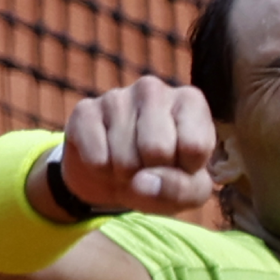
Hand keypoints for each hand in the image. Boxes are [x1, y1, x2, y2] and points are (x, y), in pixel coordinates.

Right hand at [58, 75, 215, 214]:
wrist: (115, 175)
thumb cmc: (165, 175)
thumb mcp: (190, 190)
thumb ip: (181, 189)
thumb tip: (144, 182)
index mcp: (189, 101)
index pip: (195, 147)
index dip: (186, 170)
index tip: (182, 165)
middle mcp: (153, 89)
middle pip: (158, 149)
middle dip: (152, 172)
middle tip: (149, 167)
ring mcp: (116, 96)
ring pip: (124, 157)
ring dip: (126, 175)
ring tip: (128, 165)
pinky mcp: (84, 112)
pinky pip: (96, 157)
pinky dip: (101, 171)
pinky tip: (105, 159)